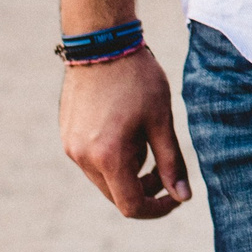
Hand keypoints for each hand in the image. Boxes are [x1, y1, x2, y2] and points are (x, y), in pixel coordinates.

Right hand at [59, 47, 190, 217]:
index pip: (132, 205)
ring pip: (104, 178)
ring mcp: (70, 147)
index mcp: (107, 156)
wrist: (102, 43)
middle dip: (145, 188)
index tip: (177, 196)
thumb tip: (184, 196)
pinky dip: (112, 157)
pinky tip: (126, 128)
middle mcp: (82, 158)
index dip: (157, 208)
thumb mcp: (161, 120)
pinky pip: (92, 160)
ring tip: (145, 137)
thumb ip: (171, 162)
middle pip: (117, 194)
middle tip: (166, 166)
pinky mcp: (66, 135)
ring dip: (129, 170)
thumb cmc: (137, 78)